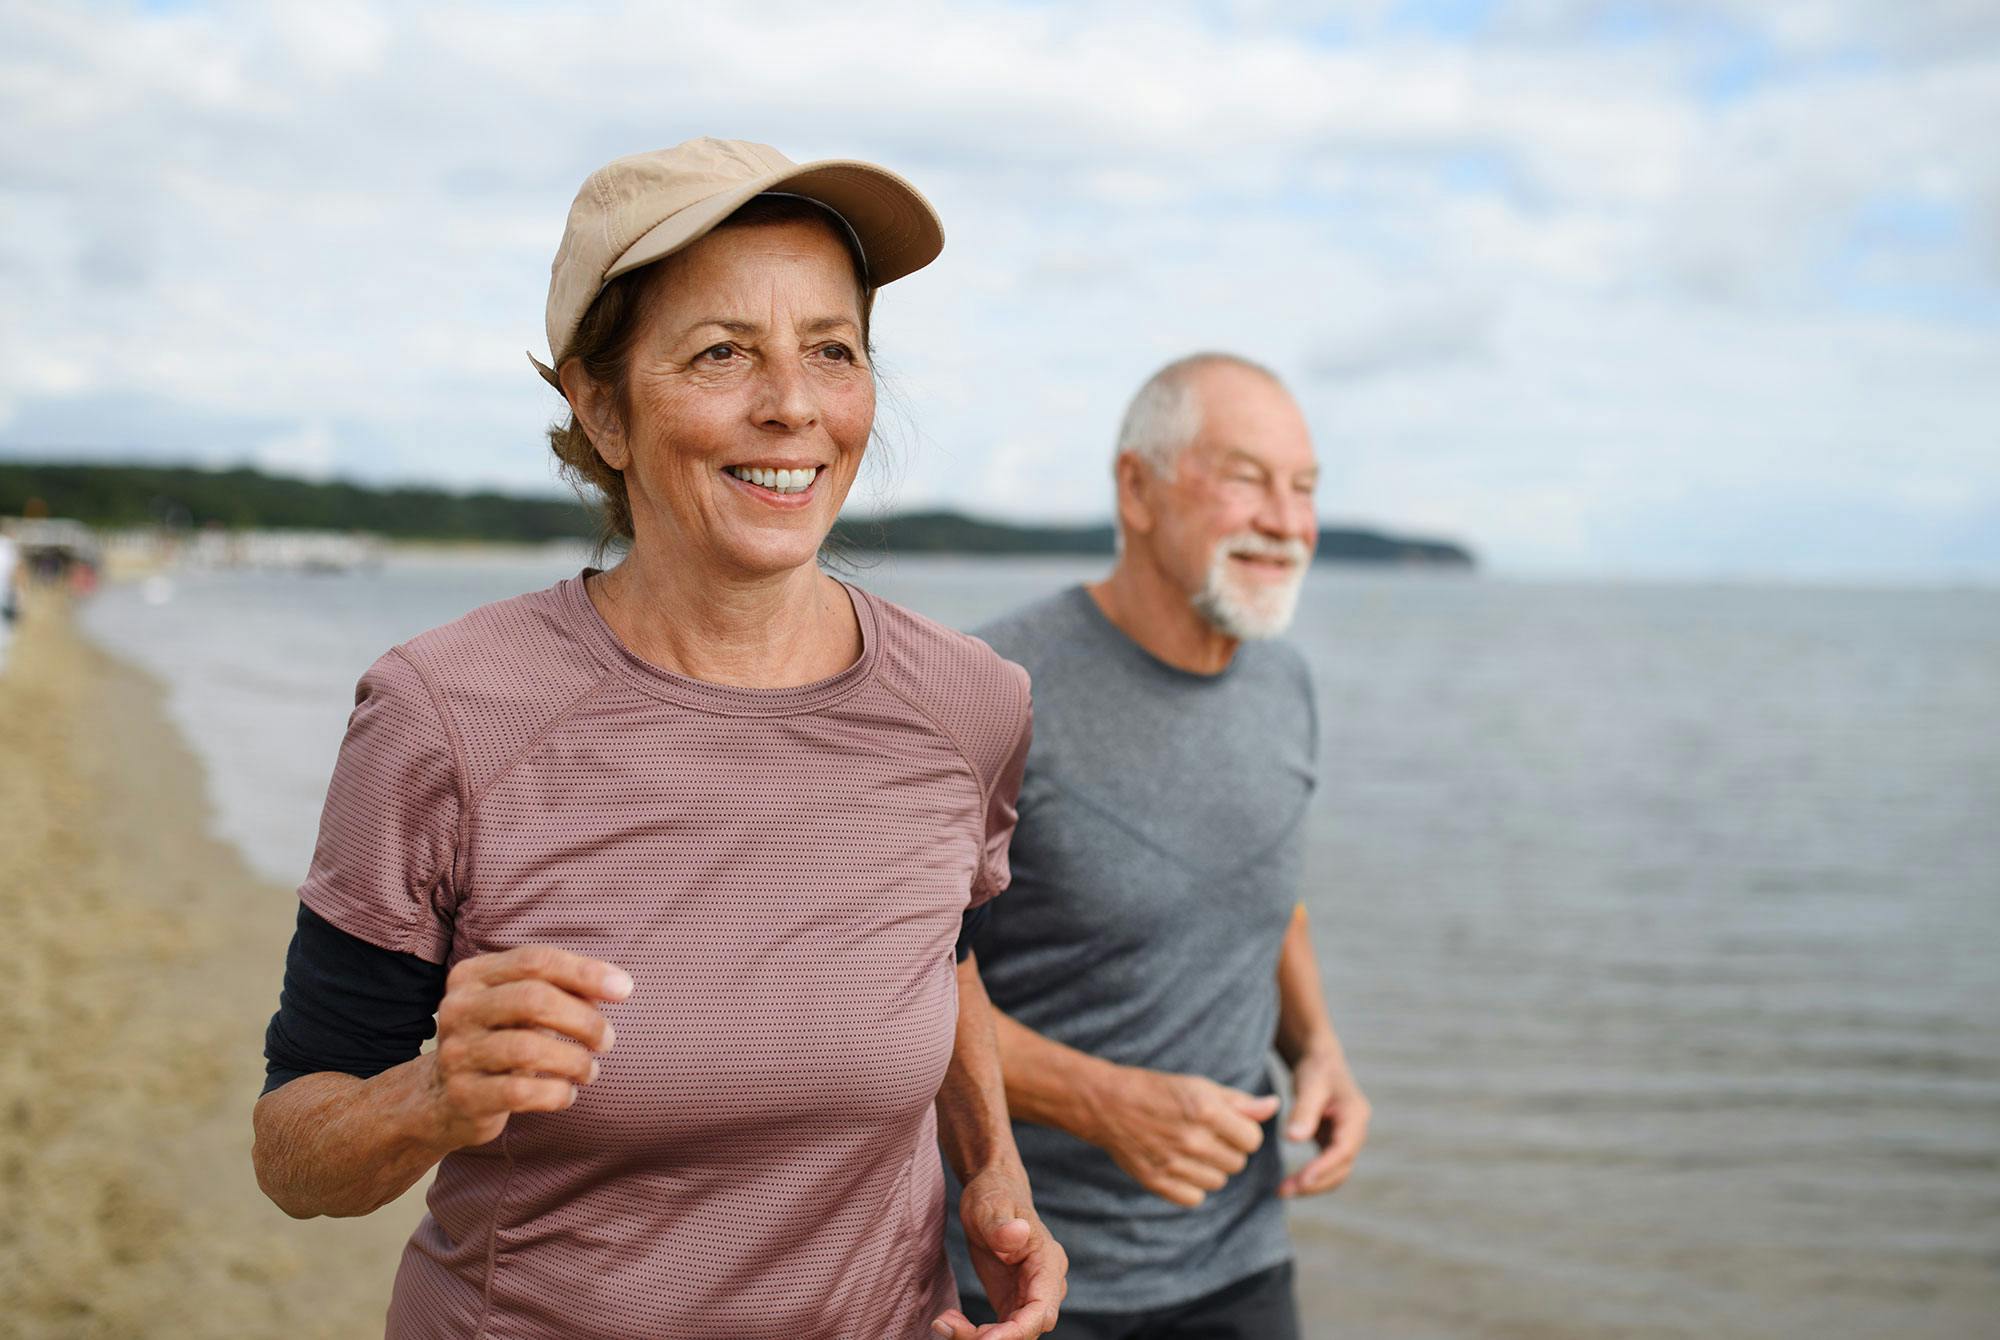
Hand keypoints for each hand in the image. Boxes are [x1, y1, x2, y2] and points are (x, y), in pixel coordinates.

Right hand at [424, 944, 631, 1149]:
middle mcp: (458, 1008)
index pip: (535, 960)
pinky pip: (520, 1092)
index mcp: (473, 975)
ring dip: (574, 1061)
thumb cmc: (499, 1040)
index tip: (624, 990)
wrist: (442, 1099)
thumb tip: (616, 987)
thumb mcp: (520, 1007)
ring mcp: (457, 1052)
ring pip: (528, 1048)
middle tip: (607, 1040)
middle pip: (534, 999)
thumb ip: (561, 989)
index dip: (585, 972)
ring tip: (590, 1071)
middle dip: (584, 1020)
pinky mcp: (463, 1095)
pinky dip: (556, 1093)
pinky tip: (567, 1094)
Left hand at [931, 1163, 1065, 1339]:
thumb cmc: (995, 1196)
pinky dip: (975, 1334)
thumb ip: (1002, 1225)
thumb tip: (1017, 1234)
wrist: (993, 1193)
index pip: (1042, 1310)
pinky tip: (950, 1321)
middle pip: (1027, 1330)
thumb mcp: (992, 1206)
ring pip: (1013, 1335)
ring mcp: (1029, 1296)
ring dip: (979, 1339)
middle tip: (950, 1328)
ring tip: (945, 1323)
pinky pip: (999, 1330)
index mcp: (1047, 1262)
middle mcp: (1044, 1285)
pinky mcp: (1012, 1302)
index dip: (1017, 1332)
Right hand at [1083, 1066, 1280, 1207]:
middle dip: (1228, 1150)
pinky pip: (1195, 1198)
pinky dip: (1191, 1186)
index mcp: (1206, 1110)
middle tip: (1205, 1135)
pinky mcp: (1157, 1182)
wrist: (1108, 1104)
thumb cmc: (1159, 1090)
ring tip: (1191, 1149)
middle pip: (1237, 1163)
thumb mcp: (1199, 1086)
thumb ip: (1239, 1101)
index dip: (1244, 1132)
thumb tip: (1274, 1106)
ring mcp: (1173, 1164)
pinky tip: (1179, 1166)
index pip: (1252, 1139)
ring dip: (1211, 1169)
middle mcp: (1192, 1139)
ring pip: (1219, 1182)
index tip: (1228, 1125)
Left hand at [1277, 1049, 1368, 1197]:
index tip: (1302, 1180)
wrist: (1320, 1061)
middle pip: (1341, 1167)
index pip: (1343, 1149)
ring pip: (1335, 1173)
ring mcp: (1347, 1139)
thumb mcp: (1309, 1084)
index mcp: (1355, 1116)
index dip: (1324, 1168)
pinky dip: (1311, 1178)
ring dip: (1312, 1185)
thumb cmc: (1316, 1069)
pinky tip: (1290, 1183)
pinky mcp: (1334, 1143)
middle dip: (1315, 1183)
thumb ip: (1303, 1111)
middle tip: (1284, 1190)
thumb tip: (1293, 1139)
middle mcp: (1356, 1131)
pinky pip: (1327, 1168)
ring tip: (1282, 1191)